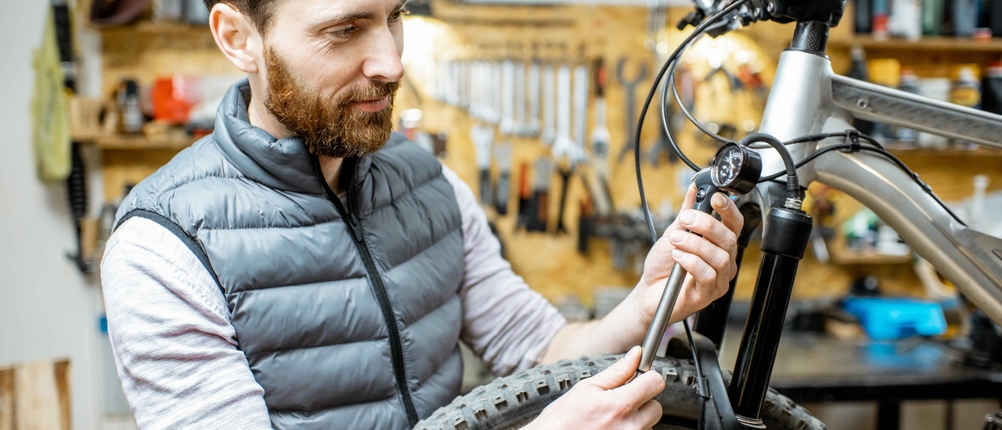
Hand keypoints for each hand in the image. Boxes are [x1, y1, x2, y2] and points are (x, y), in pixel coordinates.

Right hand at [524, 346, 664, 429]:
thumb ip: (617, 371)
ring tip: (610, 419)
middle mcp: (630, 426)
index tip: (639, 379)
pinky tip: (610, 428)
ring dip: (635, 419)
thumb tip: (636, 354)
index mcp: (620, 405)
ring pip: (648, 424)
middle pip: (656, 407)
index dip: (648, 377)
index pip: (656, 383)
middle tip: (620, 402)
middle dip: (641, 401)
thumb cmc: (563, 419)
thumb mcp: (587, 388)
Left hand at [638, 184, 742, 324]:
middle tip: (684, 220)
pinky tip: (677, 257)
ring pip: (719, 257)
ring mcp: (719, 280)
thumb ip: (686, 212)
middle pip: (729, 239)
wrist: (648, 292)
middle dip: (706, 225)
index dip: (729, 209)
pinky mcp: (708, 295)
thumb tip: (694, 189)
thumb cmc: (663, 266)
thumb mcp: (673, 232)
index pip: (735, 224)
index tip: (715, 197)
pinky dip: (691, 262)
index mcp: (719, 245)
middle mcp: (724, 261)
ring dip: (695, 244)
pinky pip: (708, 275)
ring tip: (675, 241)